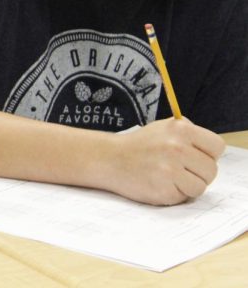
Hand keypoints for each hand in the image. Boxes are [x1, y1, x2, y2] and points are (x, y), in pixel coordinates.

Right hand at [104, 118, 224, 204]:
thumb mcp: (163, 128)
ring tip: (169, 177)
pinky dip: (174, 194)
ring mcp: (169, 170)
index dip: (208, 154)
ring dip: (188, 186)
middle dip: (198, 173)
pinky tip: (159, 184)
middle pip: (211, 170)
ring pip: (200, 186)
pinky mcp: (163, 190)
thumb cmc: (139, 145)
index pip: (217, 147)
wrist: (109, 158)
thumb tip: (211, 147)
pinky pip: (184, 197)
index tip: (195, 157)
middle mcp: (176, 147)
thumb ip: (188, 133)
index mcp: (180, 129)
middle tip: (180, 170)